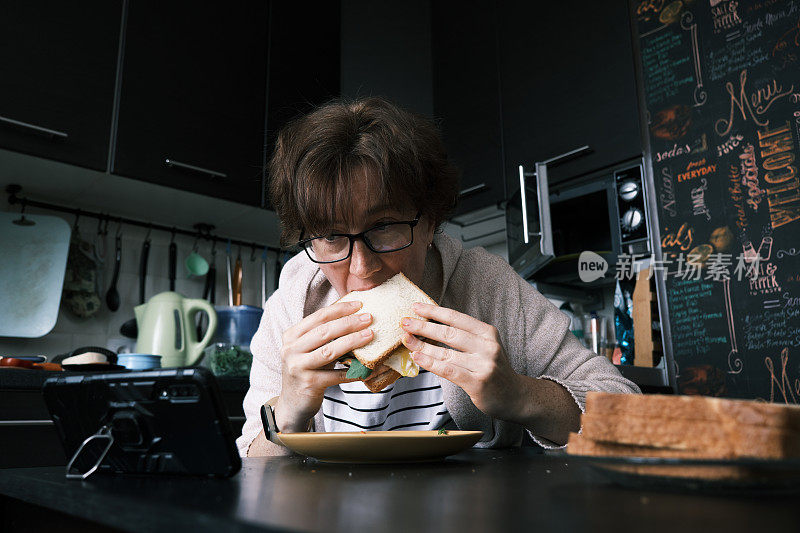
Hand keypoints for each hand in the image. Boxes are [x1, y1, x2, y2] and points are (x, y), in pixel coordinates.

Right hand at [276, 301, 372, 430]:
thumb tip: (353, 316)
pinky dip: (354, 371)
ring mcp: (298, 367)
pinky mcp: (309, 384)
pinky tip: (369, 368)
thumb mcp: (309, 349)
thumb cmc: (306, 371)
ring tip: (370, 335)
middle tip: (369, 318)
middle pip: (324, 332)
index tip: (359, 305)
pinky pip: (337, 375)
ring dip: (352, 342)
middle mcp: (291, 350)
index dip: (340, 309)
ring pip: (330, 351)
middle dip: (349, 323)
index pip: (318, 317)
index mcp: (291, 336)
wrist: (293, 403)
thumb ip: (323, 335)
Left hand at [400, 303, 521, 419]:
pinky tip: (418, 357)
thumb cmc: (493, 370)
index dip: (434, 311)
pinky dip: (431, 363)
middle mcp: (487, 346)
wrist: (515, 396)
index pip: (456, 318)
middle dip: (423, 327)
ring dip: (422, 345)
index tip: (416, 307)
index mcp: (488, 333)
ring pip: (446, 353)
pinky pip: (449, 370)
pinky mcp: (478, 383)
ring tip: (406, 340)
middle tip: (404, 323)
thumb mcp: (485, 347)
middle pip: (449, 333)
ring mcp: (484, 365)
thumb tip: (430, 327)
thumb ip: (464, 337)